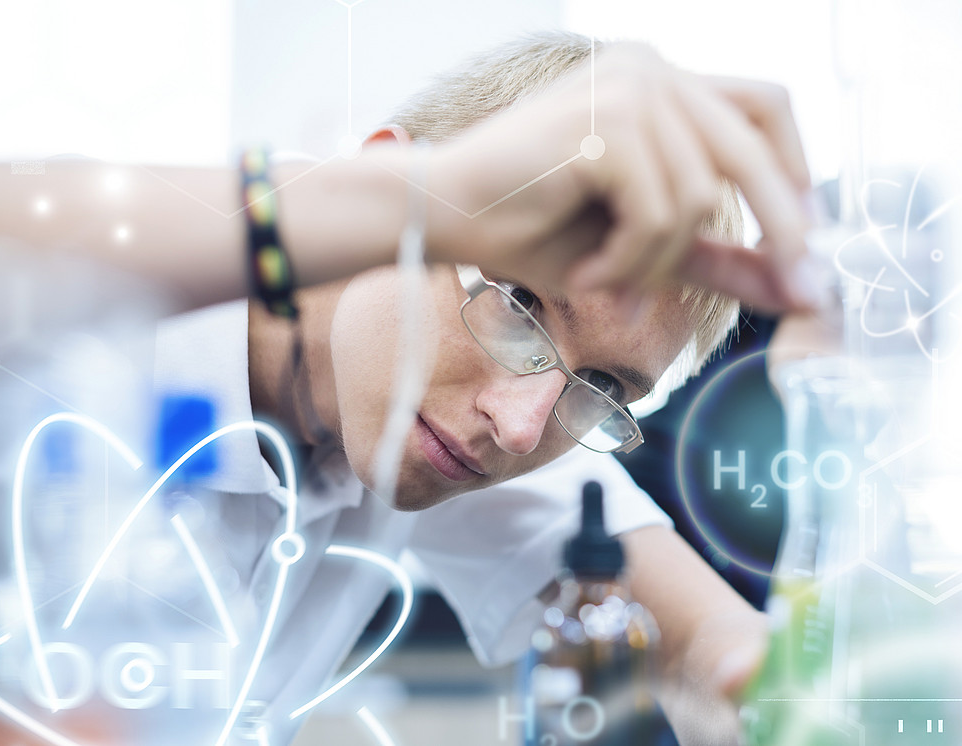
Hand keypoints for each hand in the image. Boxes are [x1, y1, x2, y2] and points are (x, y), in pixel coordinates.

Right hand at [430, 42, 817, 313]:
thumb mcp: (641, 249)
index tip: (799, 237)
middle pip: (751, 147)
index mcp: (658, 84)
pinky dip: (632, 261)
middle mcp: (650, 70)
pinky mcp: (607, 121)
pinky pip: (660, 212)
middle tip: (791, 288)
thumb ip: (717, 259)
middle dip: (781, 224)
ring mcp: (629, 87)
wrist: (442, 215)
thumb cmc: (527, 228)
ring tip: (608, 282)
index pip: (763, 108)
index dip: (794, 170)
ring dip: (660, 262)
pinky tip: (588, 273)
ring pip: (700, 196)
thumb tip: (798, 293)